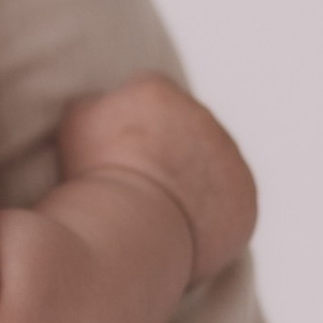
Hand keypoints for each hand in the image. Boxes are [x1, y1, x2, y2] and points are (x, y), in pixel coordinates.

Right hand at [57, 72, 256, 284]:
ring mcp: (228, 157)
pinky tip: (184, 229)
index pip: (148, 96)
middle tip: (142, 181)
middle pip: (186, 128)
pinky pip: (228, 204)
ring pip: (212, 165)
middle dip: (169, 149)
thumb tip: (102, 104)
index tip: (120, 148)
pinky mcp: (244, 198)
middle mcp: (201, 116)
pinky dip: (211, 213)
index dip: (133, 123)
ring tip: (162, 208)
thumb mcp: (77, 123)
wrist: (133, 224)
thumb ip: (96, 104)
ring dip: (194, 180)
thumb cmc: (95, 175)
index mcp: (157, 92)